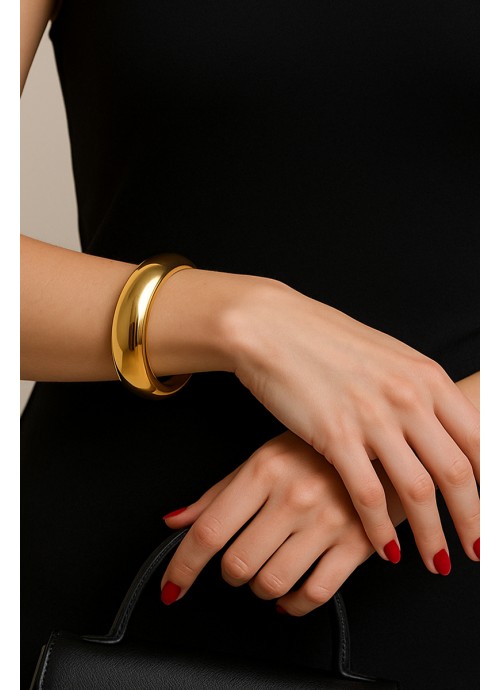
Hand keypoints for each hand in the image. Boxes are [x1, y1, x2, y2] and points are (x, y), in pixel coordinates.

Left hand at [160, 432, 401, 615]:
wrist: (387, 442)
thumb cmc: (321, 449)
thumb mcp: (266, 456)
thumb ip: (219, 492)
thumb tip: (175, 521)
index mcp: (265, 469)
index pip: (210, 529)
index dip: (183, 566)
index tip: (172, 587)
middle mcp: (294, 495)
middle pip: (238, 564)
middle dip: (231, 573)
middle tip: (239, 562)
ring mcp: (328, 521)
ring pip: (272, 583)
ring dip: (261, 588)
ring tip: (267, 571)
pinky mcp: (358, 543)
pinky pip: (314, 594)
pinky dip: (294, 604)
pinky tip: (292, 593)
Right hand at [226, 280, 478, 571]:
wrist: (272, 327)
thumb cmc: (327, 341)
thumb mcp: (388, 358)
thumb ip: (420, 392)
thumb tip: (442, 429)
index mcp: (427, 376)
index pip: (478, 440)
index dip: (489, 485)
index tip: (488, 511)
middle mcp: (408, 396)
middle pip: (456, 472)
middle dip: (472, 520)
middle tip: (476, 550)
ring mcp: (372, 416)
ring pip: (417, 491)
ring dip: (432, 535)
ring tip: (437, 561)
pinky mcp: (334, 434)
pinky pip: (367, 493)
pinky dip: (379, 527)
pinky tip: (385, 549)